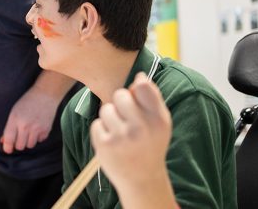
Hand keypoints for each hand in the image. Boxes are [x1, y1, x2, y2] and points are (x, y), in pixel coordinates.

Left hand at [1, 86, 59, 153]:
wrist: (45, 95)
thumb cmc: (27, 102)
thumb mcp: (14, 112)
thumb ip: (9, 127)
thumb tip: (3, 141)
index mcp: (15, 120)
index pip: (9, 140)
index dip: (7, 147)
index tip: (8, 149)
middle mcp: (25, 126)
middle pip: (20, 146)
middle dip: (18, 143)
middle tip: (20, 137)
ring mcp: (37, 129)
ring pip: (30, 145)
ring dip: (28, 141)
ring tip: (29, 132)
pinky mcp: (46, 130)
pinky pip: (39, 141)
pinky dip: (38, 137)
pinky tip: (37, 128)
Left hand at [90, 72, 171, 186]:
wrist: (141, 179)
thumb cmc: (150, 145)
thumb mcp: (160, 123)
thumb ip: (151, 99)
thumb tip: (139, 77)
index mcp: (158, 120)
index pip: (143, 87)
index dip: (137, 88)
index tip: (136, 97)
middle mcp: (141, 128)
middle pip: (120, 95)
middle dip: (120, 103)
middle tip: (126, 118)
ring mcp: (121, 137)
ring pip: (106, 109)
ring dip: (110, 118)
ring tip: (120, 132)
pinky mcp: (104, 145)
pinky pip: (96, 123)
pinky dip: (102, 131)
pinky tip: (112, 142)